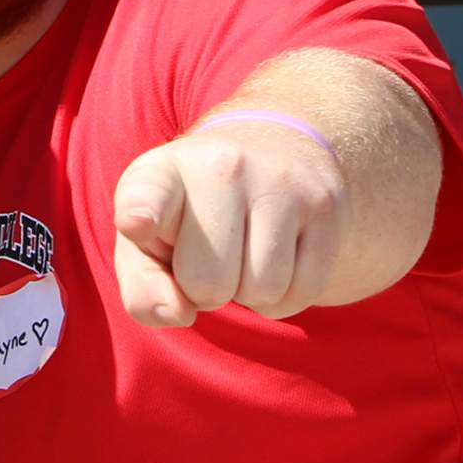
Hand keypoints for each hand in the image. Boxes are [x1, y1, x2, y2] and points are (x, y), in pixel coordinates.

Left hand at [111, 118, 347, 326]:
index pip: (147, 195)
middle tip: (209, 256)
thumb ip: (143, 288)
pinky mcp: (325, 204)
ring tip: (241, 255)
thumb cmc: (191, 216)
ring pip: (263, 290)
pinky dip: (284, 297)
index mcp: (160, 174)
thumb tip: (178, 313)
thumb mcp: (148, 245)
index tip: (137, 222)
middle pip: (208, 283)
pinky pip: (304, 291)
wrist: (272, 150)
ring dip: (249, 294)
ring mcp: (278, 181)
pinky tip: (274, 261)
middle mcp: (220, 167)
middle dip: (206, 290)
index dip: (141, 212)